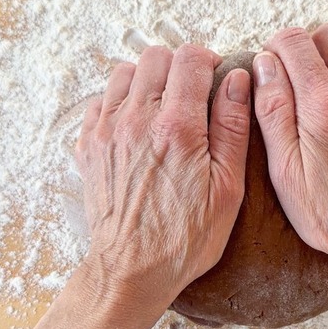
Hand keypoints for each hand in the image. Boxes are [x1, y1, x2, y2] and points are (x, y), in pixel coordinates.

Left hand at [74, 44, 250, 328]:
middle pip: (155, 57)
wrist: (132, 271)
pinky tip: (138, 125)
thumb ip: (232, 126)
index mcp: (177, 127)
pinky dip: (121, 101)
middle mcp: (136, 120)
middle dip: (179, 67)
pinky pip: (102, 100)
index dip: (209, 61)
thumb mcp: (228, 187)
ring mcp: (107, 132)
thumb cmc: (186, 237)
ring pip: (124, 72)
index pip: (190, 59)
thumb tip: (237, 80)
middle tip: (193, 93)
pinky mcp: (90, 146)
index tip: (216, 77)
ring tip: (165, 107)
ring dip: (148, 80)